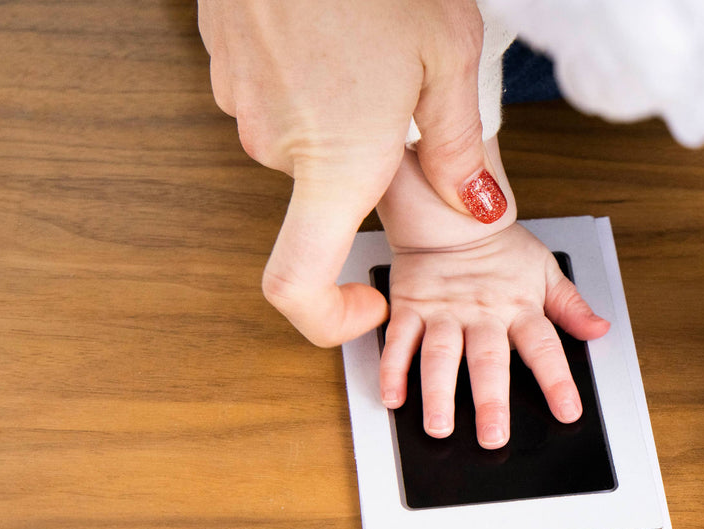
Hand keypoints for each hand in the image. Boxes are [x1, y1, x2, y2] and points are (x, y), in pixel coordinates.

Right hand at [199, 0, 500, 345]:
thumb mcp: (449, 60)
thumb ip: (462, 148)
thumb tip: (480, 209)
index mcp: (336, 164)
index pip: (298, 285)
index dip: (327, 318)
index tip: (367, 306)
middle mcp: (278, 147)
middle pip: (325, 189)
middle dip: (367, 161)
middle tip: (405, 101)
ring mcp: (241, 106)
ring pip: (302, 140)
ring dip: (340, 115)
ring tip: (371, 51)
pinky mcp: (222, 66)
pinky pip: (275, 97)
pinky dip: (309, 83)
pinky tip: (335, 34)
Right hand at [377, 152, 607, 443]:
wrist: (449, 210)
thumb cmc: (498, 245)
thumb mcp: (545, 270)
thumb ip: (571, 306)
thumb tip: (599, 329)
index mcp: (519, 307)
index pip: (543, 348)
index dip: (556, 380)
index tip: (567, 411)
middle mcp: (482, 314)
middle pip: (488, 361)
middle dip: (490, 401)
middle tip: (493, 437)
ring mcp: (444, 312)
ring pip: (440, 356)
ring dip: (438, 393)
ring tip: (440, 427)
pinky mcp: (411, 306)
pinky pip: (399, 340)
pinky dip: (393, 369)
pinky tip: (393, 396)